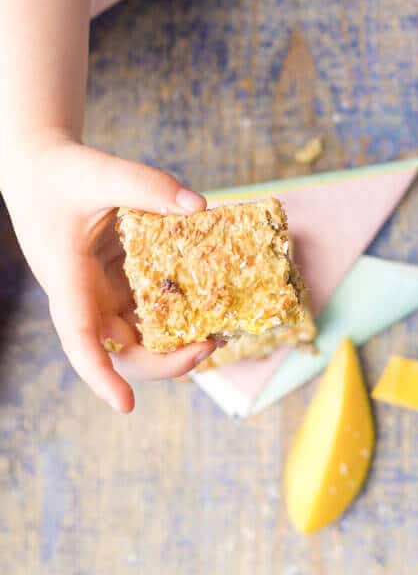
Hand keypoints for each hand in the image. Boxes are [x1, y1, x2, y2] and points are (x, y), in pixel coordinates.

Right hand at [2, 134, 216, 410]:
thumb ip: (147, 186)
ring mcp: (103, 294)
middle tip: (208, 346)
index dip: (100, 375)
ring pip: (139, 337)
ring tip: (219, 330)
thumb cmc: (62, 174)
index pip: (79, 338)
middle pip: (120, 351)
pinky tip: (210, 301)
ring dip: (176, 342)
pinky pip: (150, 309)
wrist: (41, 170)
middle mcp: (85, 298)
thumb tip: (199, 207)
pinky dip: (178, 312)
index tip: (126, 405)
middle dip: (164, 361)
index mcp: (68, 280)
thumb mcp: (100, 173)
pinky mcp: (119, 284)